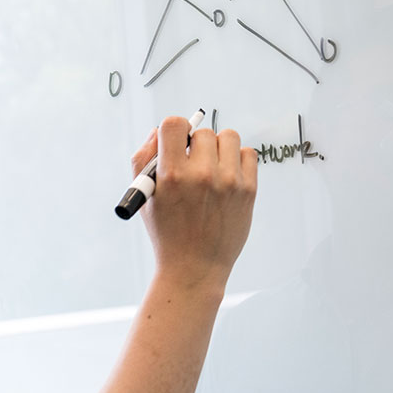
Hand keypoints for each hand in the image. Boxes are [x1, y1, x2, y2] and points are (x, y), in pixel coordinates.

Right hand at [130, 116, 257, 288]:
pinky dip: (237, 159)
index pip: (174, 125)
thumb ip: (144, 158)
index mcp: (171, 175)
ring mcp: (229, 182)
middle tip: (192, 164)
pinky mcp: (248, 190)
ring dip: (218, 147)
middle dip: (195, 144)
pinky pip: (248, 153)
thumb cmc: (166, 231)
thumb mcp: (144, 196)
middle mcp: (202, 175)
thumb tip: (159, 131)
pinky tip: (226, 175)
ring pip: (228, 137)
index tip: (175, 143)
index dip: (173, 130)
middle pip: (203, 132)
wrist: (195, 267)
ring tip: (211, 167)